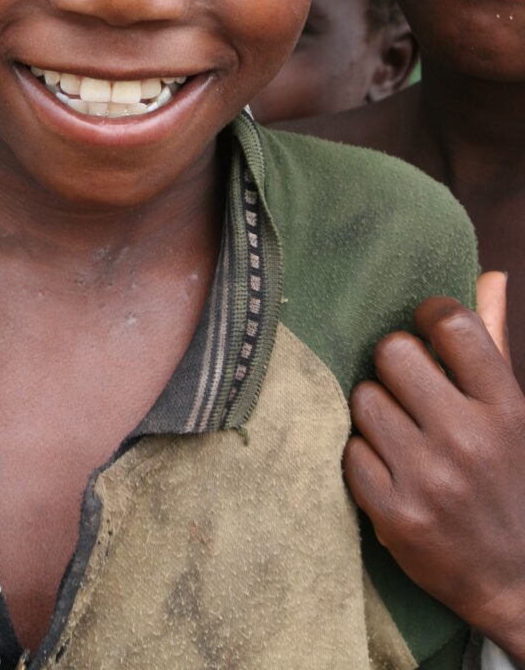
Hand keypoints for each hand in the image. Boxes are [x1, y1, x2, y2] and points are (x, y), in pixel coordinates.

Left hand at [344, 273, 524, 662]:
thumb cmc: (510, 480)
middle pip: (392, 352)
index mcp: (506, 406)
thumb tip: (491, 273)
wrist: (519, 582)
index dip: (428, 317)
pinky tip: (388, 471)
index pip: (452, 323)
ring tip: (400, 435)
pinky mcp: (396, 517)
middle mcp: (469, 438)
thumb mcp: (516, 413)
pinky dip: (363, 459)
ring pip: (363, 400)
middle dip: (394, 367)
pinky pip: (349, 452)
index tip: (425, 331)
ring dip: (375, 413)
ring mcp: (430, 480)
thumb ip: (493, 342)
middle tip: (407, 390)